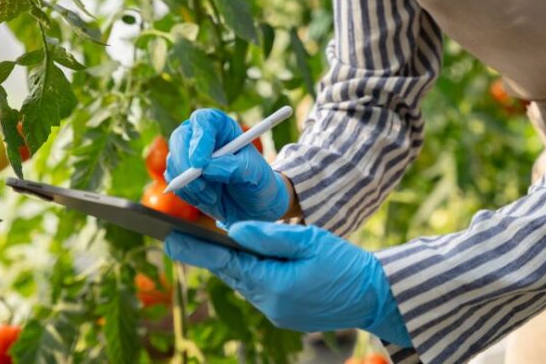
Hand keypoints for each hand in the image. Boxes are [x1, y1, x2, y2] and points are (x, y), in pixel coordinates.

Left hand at [165, 221, 411, 346]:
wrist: (375, 295)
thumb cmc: (346, 263)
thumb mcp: (308, 239)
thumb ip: (269, 235)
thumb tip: (232, 229)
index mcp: (274, 284)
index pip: (226, 263)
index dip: (196, 251)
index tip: (169, 239)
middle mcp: (270, 304)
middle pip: (231, 273)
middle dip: (208, 255)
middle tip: (176, 238)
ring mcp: (277, 313)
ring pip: (244, 282)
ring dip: (230, 264)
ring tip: (206, 244)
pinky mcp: (285, 315)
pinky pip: (259, 290)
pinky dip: (250, 273)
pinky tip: (245, 259)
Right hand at [166, 109, 288, 224]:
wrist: (251, 202)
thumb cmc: (256, 181)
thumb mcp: (255, 174)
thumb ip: (234, 168)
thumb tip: (208, 168)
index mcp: (221, 126)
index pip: (203, 121)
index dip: (200, 140)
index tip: (201, 163)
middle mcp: (200, 135)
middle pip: (180, 137)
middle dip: (186, 164)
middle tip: (200, 185)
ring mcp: (187, 154)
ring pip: (174, 162)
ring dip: (191, 184)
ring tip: (214, 196)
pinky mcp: (180, 173)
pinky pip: (173, 181)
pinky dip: (188, 194)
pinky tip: (207, 198)